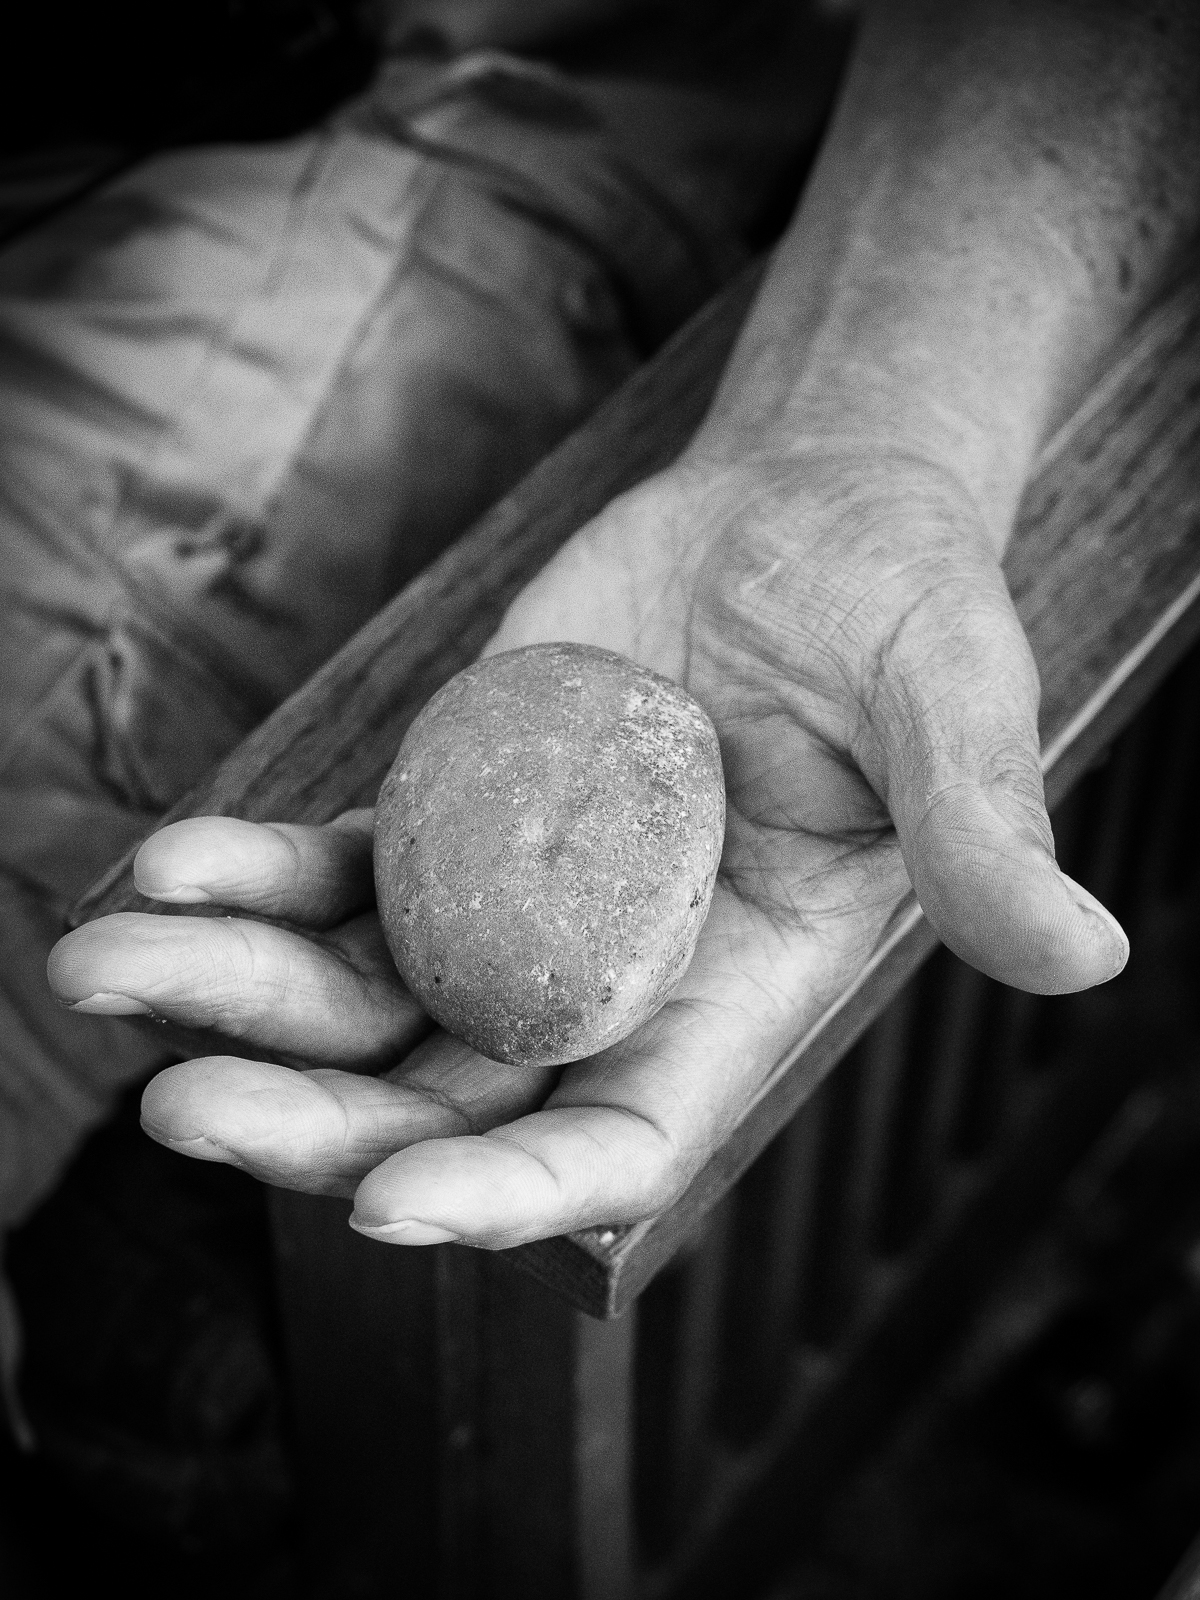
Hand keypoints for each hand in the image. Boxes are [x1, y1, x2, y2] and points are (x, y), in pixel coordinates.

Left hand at [47, 444, 1125, 1247]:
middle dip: (315, 1121)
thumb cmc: (899, 602)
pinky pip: (340, 873)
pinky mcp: (455, 811)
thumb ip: (985, 827)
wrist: (801, 510)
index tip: (388, 1202)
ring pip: (362, 998)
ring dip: (234, 1002)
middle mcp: (614, 973)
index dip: (512, 1187)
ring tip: (96, 975)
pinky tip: (162, 868)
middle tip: (179, 1112)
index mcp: (737, 990)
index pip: (622, 1137)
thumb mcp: (955, 699)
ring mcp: (520, 897)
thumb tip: (1088, 953)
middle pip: (450, 1098)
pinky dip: (252, 879)